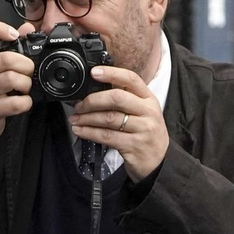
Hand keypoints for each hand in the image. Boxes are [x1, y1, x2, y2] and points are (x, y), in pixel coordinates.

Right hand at [0, 20, 35, 152]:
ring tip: (24, 88)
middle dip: (26, 66)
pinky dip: (26, 103)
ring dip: (26, 84)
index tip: (13, 35)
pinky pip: (15, 103)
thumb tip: (27, 28)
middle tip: (27, 73)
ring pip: (12, 79)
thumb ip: (11, 46)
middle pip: (7, 58)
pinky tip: (22, 102)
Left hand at [68, 64, 168, 181]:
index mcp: (149, 99)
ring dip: (87, 118)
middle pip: (117, 98)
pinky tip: (80, 130)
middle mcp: (148, 112)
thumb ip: (126, 101)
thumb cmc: (145, 133)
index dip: (112, 73)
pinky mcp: (133, 145)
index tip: (94, 72)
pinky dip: (89, 132)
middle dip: (93, 100)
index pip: (131, 79)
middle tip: (79, 105)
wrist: (158, 160)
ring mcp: (142, 129)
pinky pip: (106, 136)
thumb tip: (96, 91)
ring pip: (109, 118)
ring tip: (75, 119)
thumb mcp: (143, 112)